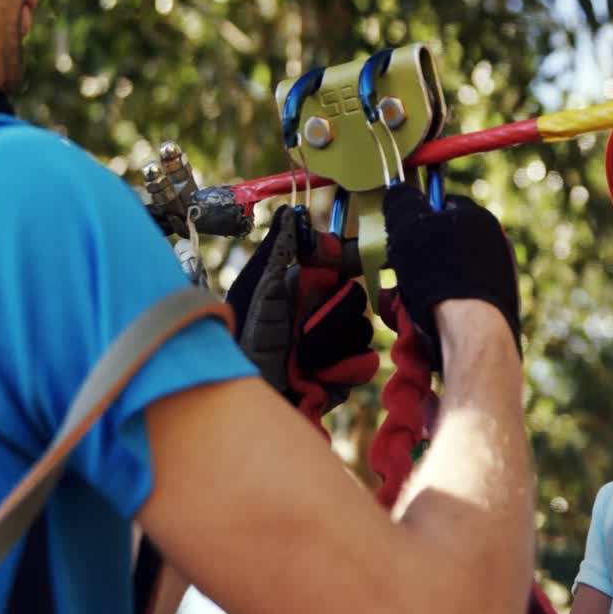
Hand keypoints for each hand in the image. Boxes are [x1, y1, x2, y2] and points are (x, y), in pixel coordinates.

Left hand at [225, 206, 377, 417]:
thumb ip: (279, 256)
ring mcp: (339, 343)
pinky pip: (363, 363)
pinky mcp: (348, 372)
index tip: (348, 264)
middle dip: (330, 318)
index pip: (341, 264)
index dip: (348, 261)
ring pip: (361, 331)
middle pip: (356, 299)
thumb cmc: (249, 346)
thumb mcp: (261, 296)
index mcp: (305, 289)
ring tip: (301, 362)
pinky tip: (315, 379)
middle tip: (302, 335)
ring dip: (330, 349)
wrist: (254, 399)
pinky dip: (340, 372)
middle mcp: (325, 313)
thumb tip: (289, 214)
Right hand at [382, 185, 520, 366]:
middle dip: (414, 261)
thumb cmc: (440, 275)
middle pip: (442, 246)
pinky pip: (457, 305)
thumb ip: (401, 204)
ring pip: (446, 279)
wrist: (472, 332)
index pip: (442, 206)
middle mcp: (494, 246)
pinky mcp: (495, 312)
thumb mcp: (408, 227)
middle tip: (395, 275)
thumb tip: (398, 191)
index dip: (416, 218)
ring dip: (420, 290)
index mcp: (478, 219)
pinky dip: (437, 311)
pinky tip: (421, 323)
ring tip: (403, 306)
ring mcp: (498, 281)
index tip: (399, 234)